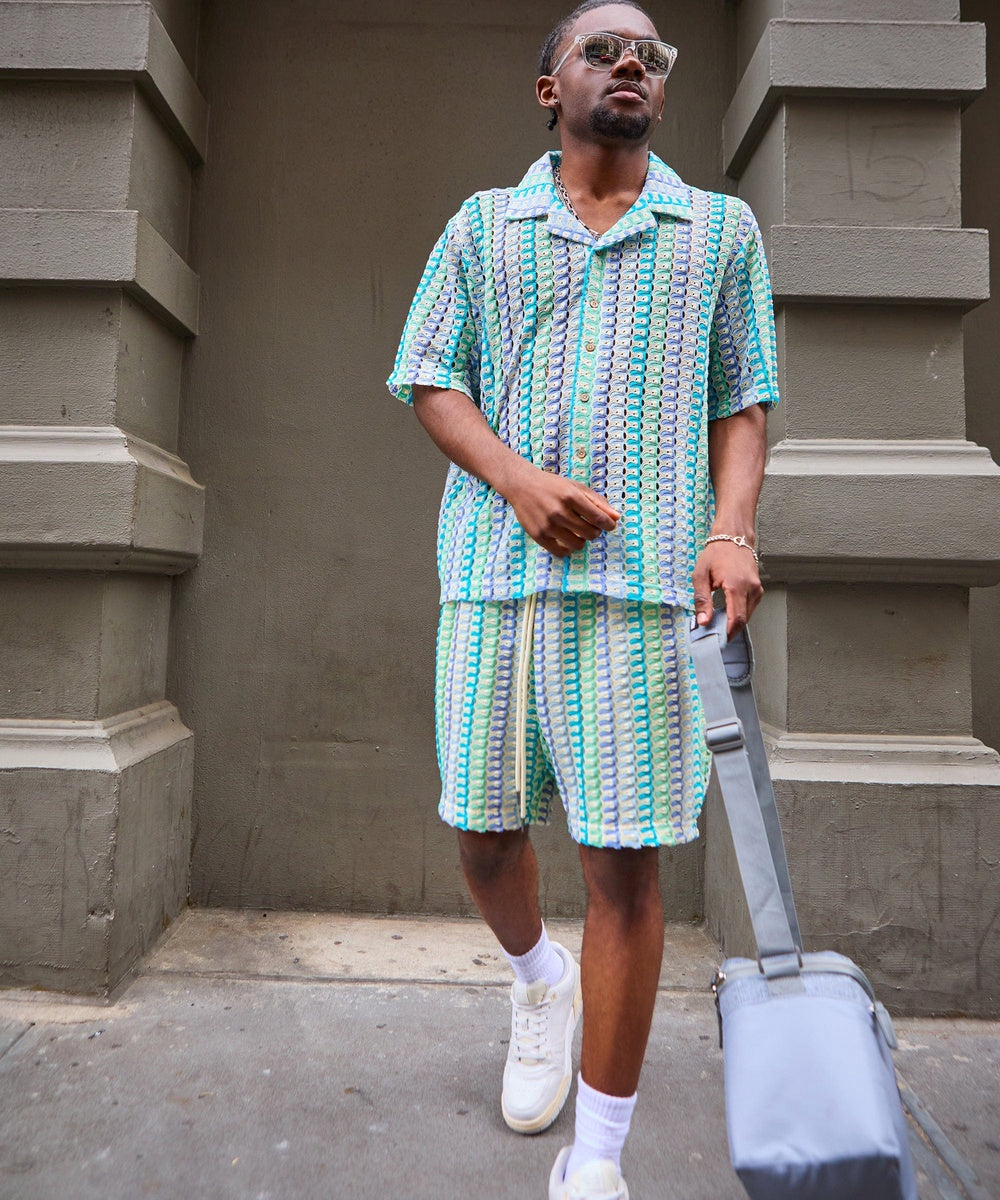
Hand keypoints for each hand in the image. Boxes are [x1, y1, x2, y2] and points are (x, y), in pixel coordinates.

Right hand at [505, 464, 619, 557]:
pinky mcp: (538, 535)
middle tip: (590, 526)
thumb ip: (598, 502)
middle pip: (590, 533)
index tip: (609, 526)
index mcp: (570, 496)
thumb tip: (617, 518)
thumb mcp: (576, 488)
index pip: (598, 518)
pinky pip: (561, 552)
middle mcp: (559, 511)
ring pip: (578, 545)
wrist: (522, 486)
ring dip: (582, 540)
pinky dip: (568, 549)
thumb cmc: (553, 486)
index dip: (608, 525)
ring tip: (577, 532)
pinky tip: (567, 539)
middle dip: (595, 532)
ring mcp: (547, 525)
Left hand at [692, 540, 762, 637]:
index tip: (718, 641)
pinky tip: (728, 614)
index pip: (737, 618)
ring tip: (719, 626)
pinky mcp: (758, 588)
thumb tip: (703, 621)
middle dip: (730, 630)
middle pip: (744, 619)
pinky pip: (750, 607)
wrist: (733, 536)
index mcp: (737, 585)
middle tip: (715, 637)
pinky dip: (740, 614)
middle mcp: (751, 588)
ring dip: (735, 622)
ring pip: (748, 614)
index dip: (728, 633)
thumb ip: (702, 600)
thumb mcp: (701, 575)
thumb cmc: (716, 553)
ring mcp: (757, 588)